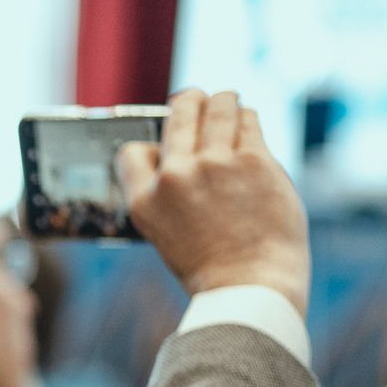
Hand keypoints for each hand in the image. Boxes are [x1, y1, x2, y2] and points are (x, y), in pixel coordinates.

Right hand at [117, 88, 309, 317]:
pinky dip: (247, 119)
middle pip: (180, 112)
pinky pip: (248, 120)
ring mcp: (215, 164)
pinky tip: (248, 125)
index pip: (134, 150)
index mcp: (145, 200)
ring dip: (223, 102)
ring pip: (218, 105)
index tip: (167, 146)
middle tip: (201, 101)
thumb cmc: (212, 266)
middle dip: (191, 101)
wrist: (250, 286)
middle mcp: (175, 176)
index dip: (152, 145)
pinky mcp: (253, 160)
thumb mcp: (168, 233)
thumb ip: (169, 194)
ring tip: (229, 105)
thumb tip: (185, 150)